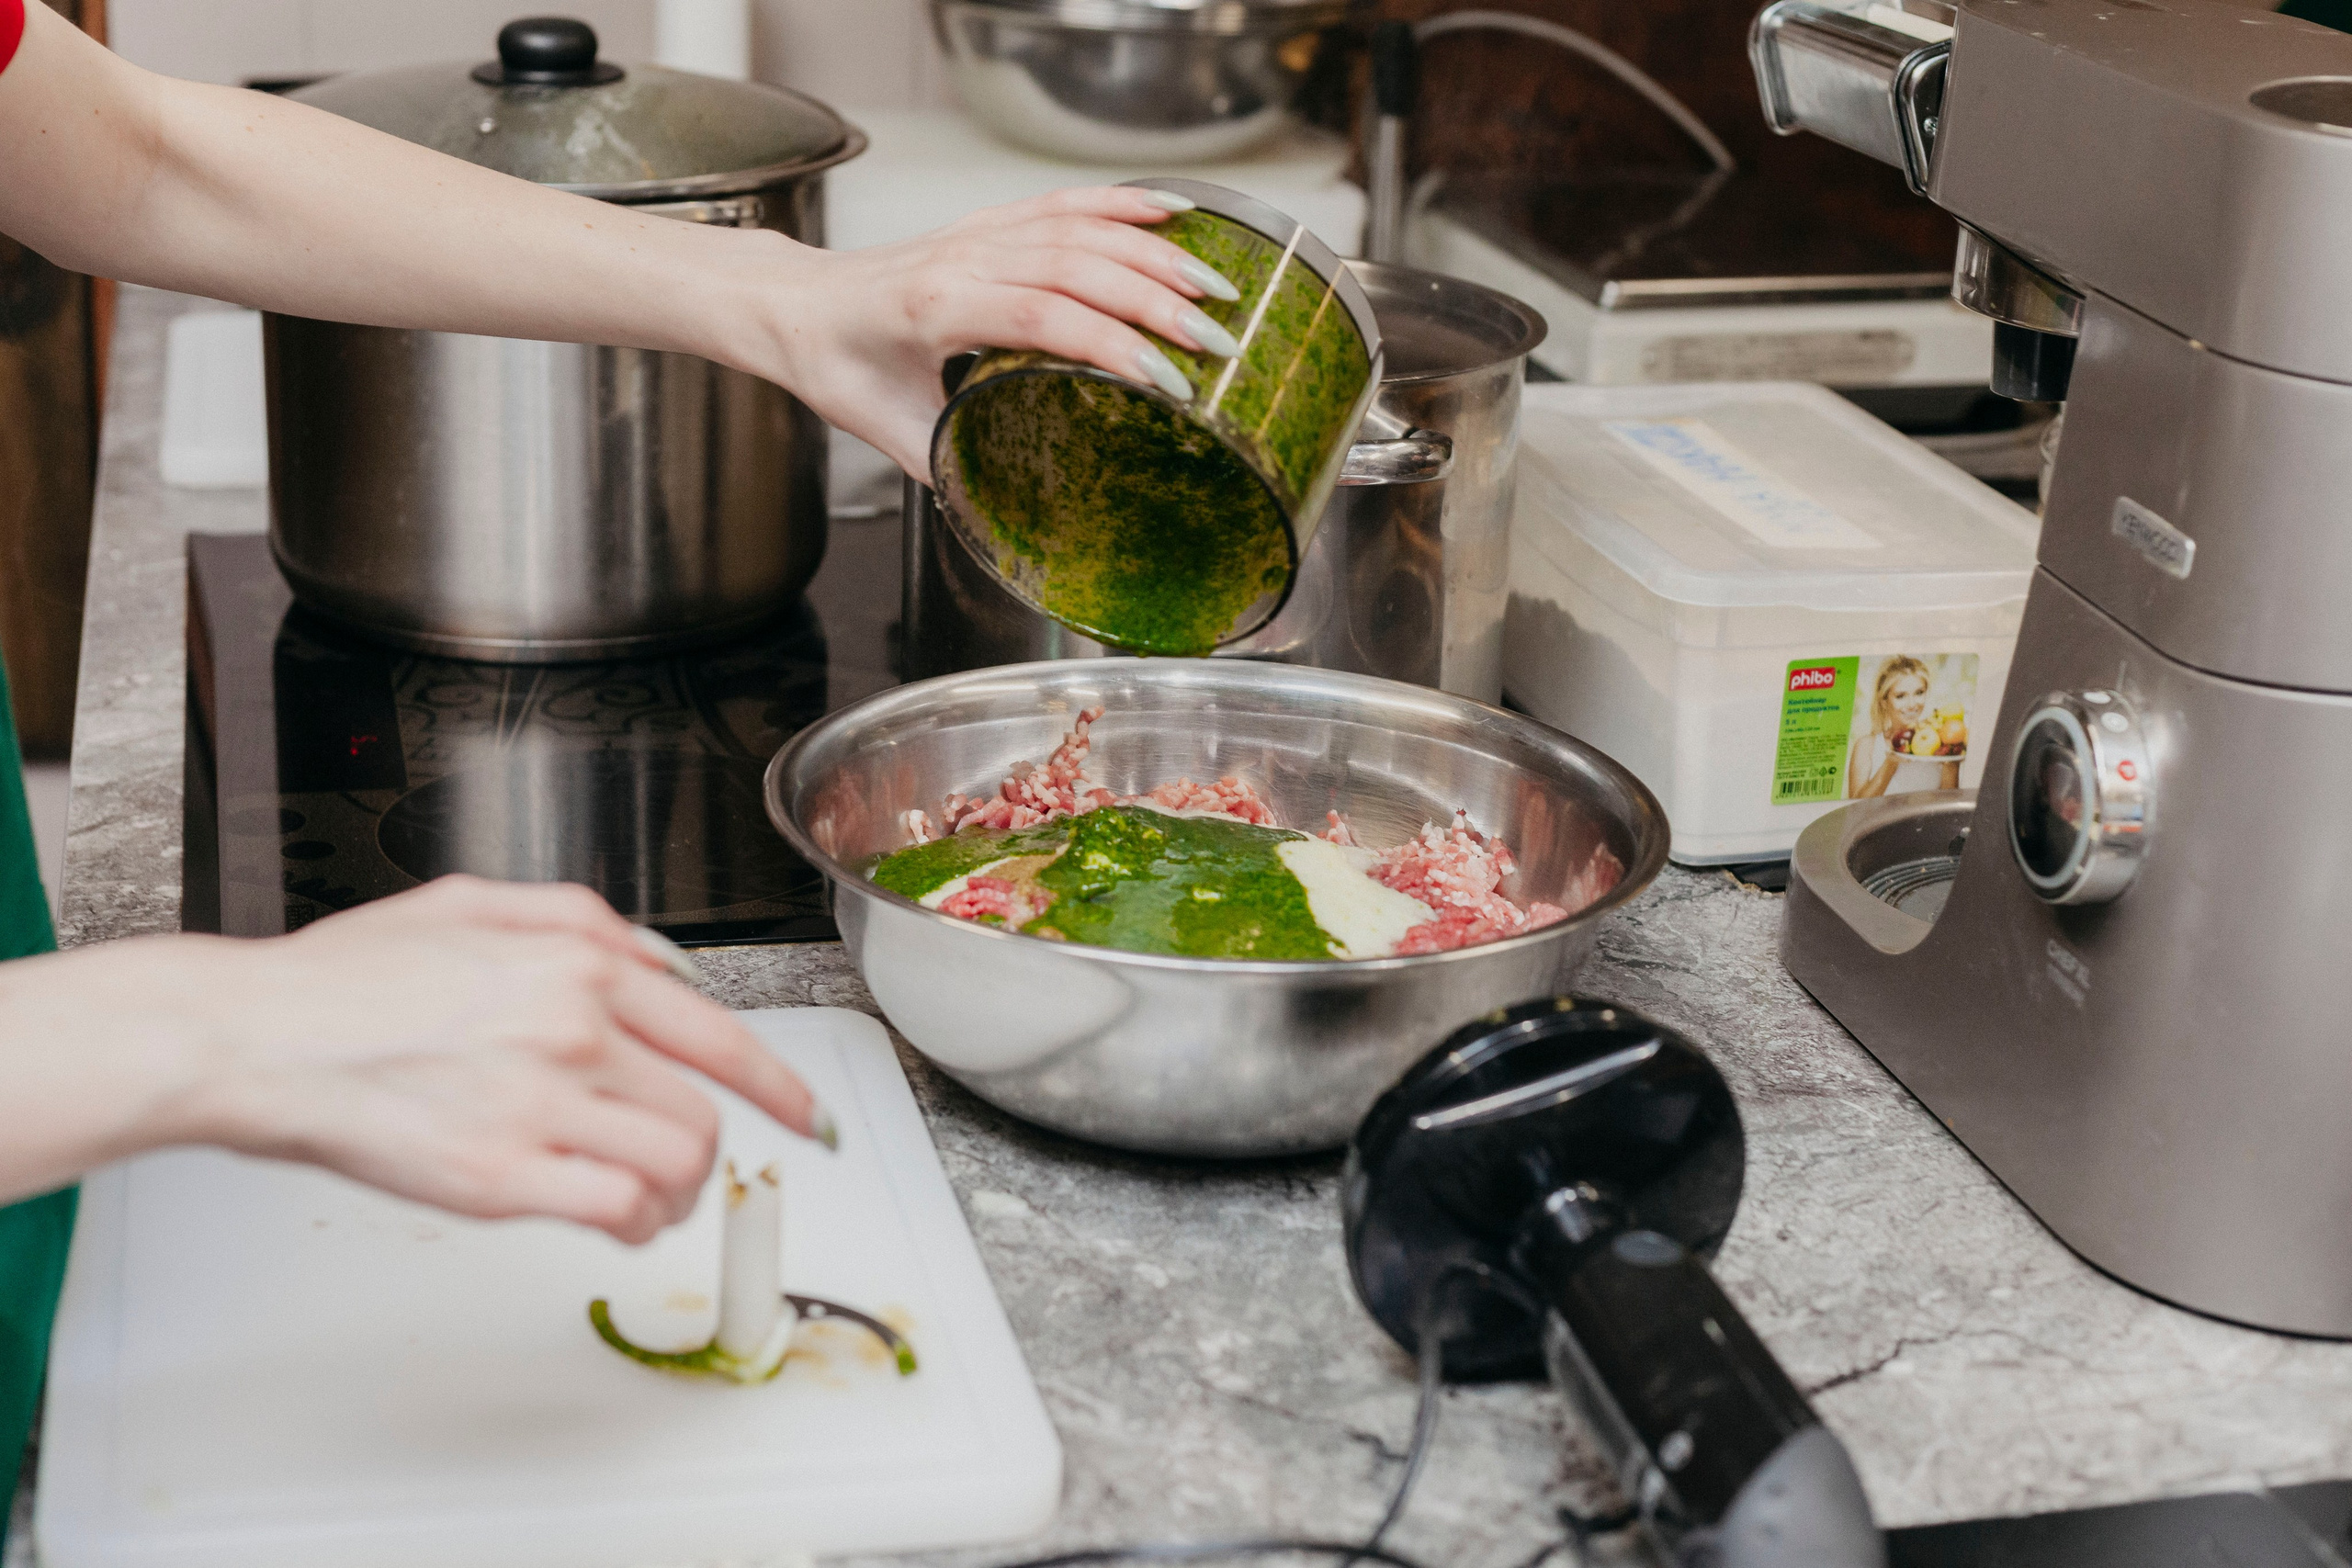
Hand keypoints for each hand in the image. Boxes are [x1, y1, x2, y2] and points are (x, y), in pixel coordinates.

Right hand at [1, 877, 823, 1241]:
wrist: (254, 1037)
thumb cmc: (343, 980)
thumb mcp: (472, 904)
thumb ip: (580, 920)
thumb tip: (660, 959)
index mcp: (578, 959)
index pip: (720, 1032)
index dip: (779, 1084)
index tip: (803, 1114)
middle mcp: (576, 1025)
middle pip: (705, 1108)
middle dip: (708, 1148)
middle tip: (686, 1167)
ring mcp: (543, 1101)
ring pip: (678, 1162)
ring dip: (677, 1192)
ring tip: (645, 1197)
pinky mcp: (502, 1174)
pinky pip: (620, 1211)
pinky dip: (634, 1224)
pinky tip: (612, 1221)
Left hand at [746, 187, 1244, 477]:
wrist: (790, 305)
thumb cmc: (831, 363)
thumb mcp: (887, 432)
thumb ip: (954, 466)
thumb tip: (1013, 514)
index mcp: (937, 309)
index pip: (1044, 317)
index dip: (1115, 346)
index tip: (1171, 383)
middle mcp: (963, 259)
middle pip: (1080, 265)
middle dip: (1160, 301)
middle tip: (1222, 340)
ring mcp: (978, 234)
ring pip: (1081, 228)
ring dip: (1156, 252)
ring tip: (1219, 284)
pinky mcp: (987, 224)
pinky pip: (1063, 202)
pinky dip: (1120, 202)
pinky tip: (1170, 210)